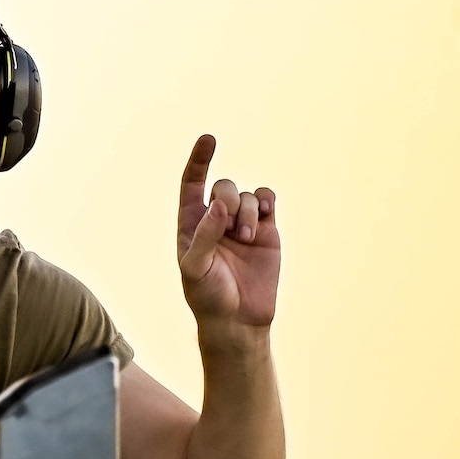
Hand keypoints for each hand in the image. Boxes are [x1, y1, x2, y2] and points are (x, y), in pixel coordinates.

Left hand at [176, 134, 278, 337]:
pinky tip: (266, 216)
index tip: (208, 138)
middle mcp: (216, 219)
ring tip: (247, 239)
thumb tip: (218, 205)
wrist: (239, 320)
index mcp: (191, 224)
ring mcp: (242, 224)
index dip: (199, 161)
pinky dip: (267, 202)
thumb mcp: (195, 269)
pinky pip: (268, 200)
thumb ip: (204, 236)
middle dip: (231, 202)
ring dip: (249, 212)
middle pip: (224, 187)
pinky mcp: (267, 231)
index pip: (192, 184)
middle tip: (234, 232)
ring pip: (248, 195)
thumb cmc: (208, 296)